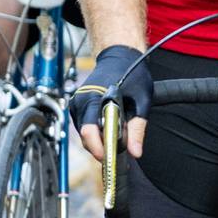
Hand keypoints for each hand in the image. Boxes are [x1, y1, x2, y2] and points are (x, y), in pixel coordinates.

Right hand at [70, 44, 149, 162]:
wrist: (119, 57)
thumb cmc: (131, 75)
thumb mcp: (141, 102)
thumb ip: (137, 129)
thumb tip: (135, 153)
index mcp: (94, 98)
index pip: (89, 131)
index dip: (99, 148)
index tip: (111, 159)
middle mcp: (80, 101)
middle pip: (85, 136)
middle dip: (102, 147)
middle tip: (123, 149)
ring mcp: (76, 104)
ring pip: (84, 134)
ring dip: (100, 140)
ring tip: (120, 136)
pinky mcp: (77, 106)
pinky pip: (84, 127)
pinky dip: (97, 133)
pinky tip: (111, 129)